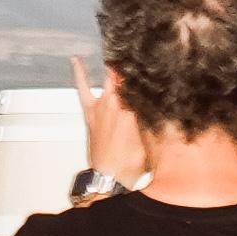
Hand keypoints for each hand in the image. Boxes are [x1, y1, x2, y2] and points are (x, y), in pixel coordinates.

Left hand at [70, 56, 146, 185]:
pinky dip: (80, 74)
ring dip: (115, 70)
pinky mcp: (91, 111)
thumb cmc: (131, 163)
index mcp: (135, 107)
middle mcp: (118, 102)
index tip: (156, 62)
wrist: (110, 178)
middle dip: (132, 67)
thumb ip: (154, 117)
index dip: (149, 70)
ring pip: (109, 79)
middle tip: (140, 59)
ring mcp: (103, 105)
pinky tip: (76, 61)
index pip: (143, 80)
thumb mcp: (152, 139)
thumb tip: (161, 102)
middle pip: (126, 76)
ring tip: (118, 57)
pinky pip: (83, 88)